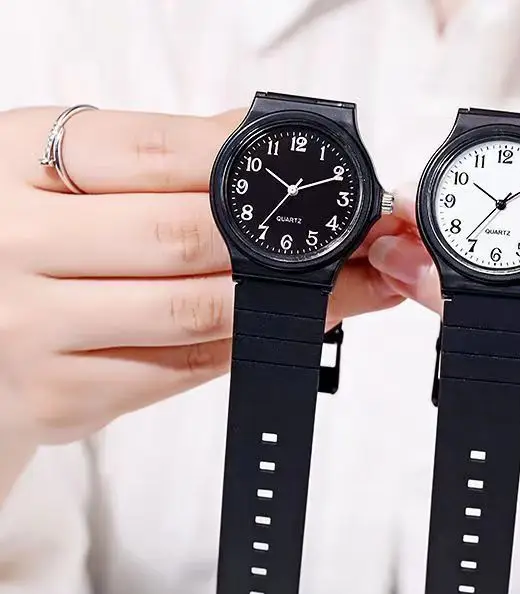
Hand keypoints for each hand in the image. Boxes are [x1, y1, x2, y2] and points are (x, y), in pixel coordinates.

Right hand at [0, 107, 404, 449]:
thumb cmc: (14, 244)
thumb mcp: (55, 178)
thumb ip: (147, 163)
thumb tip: (254, 141)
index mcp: (14, 164)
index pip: (156, 152)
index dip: (251, 163)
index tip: (318, 171)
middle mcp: (17, 246)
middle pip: (187, 238)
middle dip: (288, 241)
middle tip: (358, 240)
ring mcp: (36, 330)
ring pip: (196, 313)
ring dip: (287, 302)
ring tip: (344, 288)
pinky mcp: (63, 398)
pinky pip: (181, 370)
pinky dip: (243, 345)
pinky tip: (281, 328)